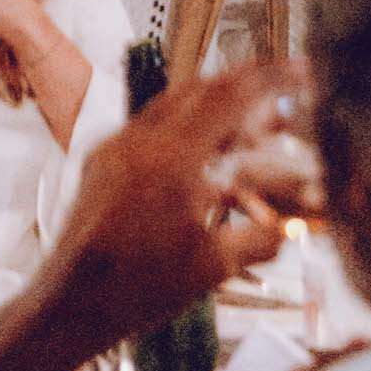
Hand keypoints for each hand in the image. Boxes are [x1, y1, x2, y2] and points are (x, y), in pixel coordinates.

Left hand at [39, 65, 286, 348]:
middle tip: (275, 95)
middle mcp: (139, 140)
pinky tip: (201, 158)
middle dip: (241, 87)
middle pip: (199, 90)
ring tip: (244, 129)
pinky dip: (182, 129)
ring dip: (210, 107)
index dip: (268, 77)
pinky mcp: (101, 162)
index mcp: (172, 157)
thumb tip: (284, 231)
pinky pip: (148, 128)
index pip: (229, 96)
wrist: (73, 301)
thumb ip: (258, 241)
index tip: (296, 69)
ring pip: (171, 105)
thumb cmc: (138, 288)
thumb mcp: (214, 268)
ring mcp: (115, 147)